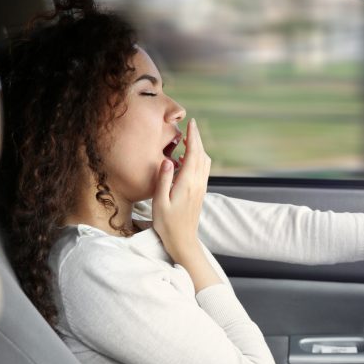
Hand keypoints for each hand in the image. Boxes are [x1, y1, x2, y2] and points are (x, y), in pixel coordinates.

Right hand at [152, 118, 212, 262]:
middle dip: (197, 138)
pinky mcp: (200, 192)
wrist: (183, 240)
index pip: (193, 154)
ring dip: (199, 148)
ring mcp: (201, 188)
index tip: (192, 123)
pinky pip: (203, 170)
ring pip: (205, 162)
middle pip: (202, 155)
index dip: (193, 137)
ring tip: (189, 139)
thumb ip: (163, 179)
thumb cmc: (167, 223)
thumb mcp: (159, 201)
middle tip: (191, 125)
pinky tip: (188, 158)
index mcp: (188, 183)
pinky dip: (199, 158)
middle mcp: (198, 183)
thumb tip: (168, 160)